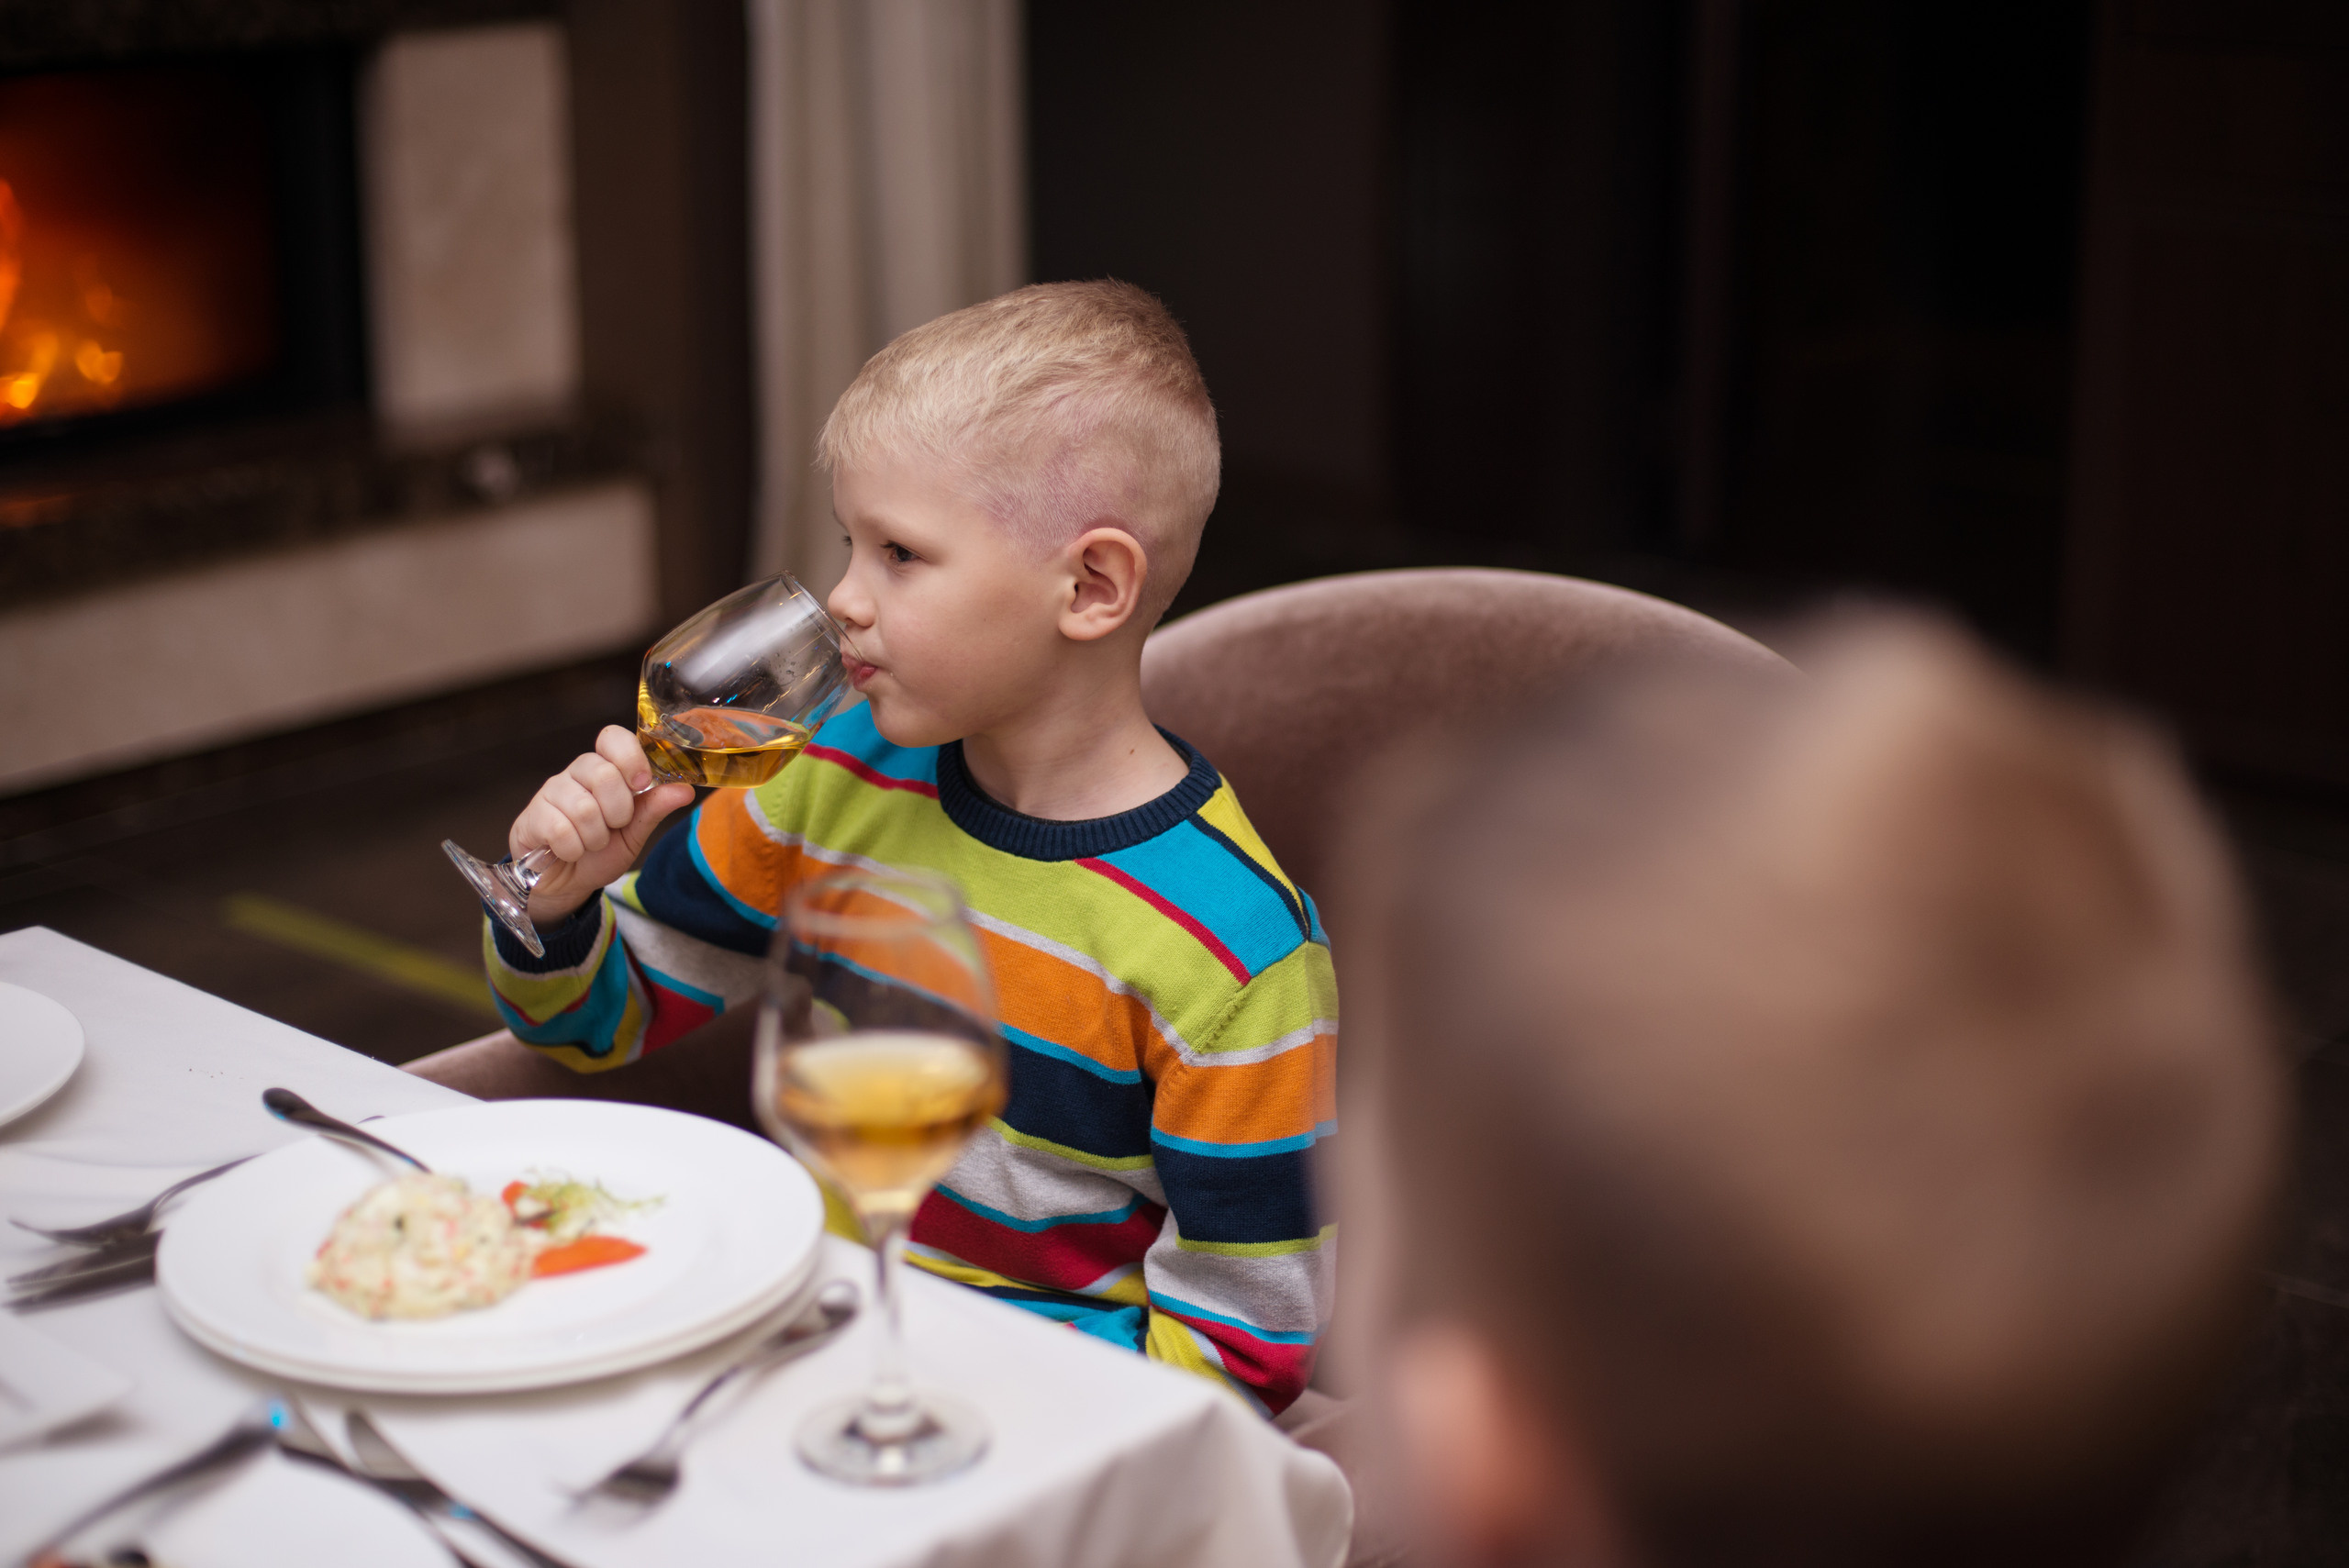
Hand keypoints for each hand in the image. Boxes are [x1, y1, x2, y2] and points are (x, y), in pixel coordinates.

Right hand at [508, 726, 695, 922]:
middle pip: (604, 774)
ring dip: (595, 838)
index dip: (629, 757)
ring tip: (590, 843)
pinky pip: (560, 829)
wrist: (565, 883)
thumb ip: (654, 808)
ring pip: (584, 808)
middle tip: (613, 827)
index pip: (613, 737)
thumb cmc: (600, 852)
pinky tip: (569, 851)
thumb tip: (685, 790)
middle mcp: (577, 773)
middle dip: (618, 812)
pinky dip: (573, 849)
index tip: (640, 784)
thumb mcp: (634, 833)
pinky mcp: (532, 816)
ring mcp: (551, 792)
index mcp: (606, 769)